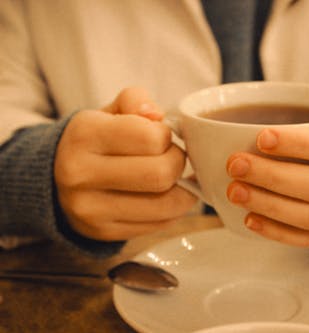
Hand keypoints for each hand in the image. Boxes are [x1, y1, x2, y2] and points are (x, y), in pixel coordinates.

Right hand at [54, 87, 196, 240]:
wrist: (57, 180)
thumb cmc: (96, 141)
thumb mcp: (109, 112)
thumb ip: (135, 101)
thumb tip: (157, 116)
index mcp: (84, 134)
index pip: (150, 138)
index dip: (166, 136)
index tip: (162, 136)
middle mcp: (81, 174)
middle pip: (161, 174)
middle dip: (178, 163)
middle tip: (172, 158)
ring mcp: (90, 208)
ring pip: (166, 205)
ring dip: (183, 190)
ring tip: (174, 178)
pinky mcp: (104, 232)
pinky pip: (161, 224)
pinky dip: (173, 209)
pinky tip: (164, 196)